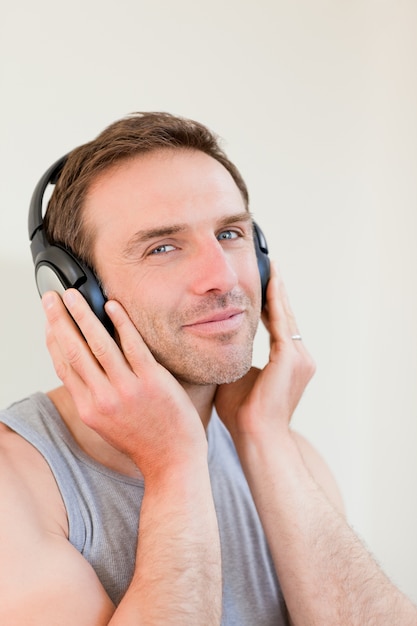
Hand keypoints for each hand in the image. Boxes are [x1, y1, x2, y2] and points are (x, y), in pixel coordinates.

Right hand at [42, 289, 205, 478]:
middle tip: (52, 298)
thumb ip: (94, 398)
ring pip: (99, 344)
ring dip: (83, 315)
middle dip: (60, 320)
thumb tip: (85, 371)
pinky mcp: (152, 380)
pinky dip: (121, 323)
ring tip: (74, 296)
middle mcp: (104, 398)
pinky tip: (112, 307)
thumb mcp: (107, 425)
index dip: (53, 340)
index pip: (64, 367)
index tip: (49, 322)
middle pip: (75, 351)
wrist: (173, 461)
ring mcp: (128, 389)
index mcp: (90, 409)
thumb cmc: (143, 441)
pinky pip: (133, 345)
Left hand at [215, 263, 314, 442]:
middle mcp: (301, 358)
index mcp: (290, 362)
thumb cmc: (243, 414)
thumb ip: (233, 354)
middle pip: (286, 315)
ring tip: (270, 268)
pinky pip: (282, 322)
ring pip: (286, 315)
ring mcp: (300, 358)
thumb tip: (214, 336)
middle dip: (275, 291)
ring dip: (276, 291)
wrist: (256, 438)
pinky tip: (269, 283)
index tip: (259, 284)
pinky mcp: (291, 358)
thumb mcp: (237, 375)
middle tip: (268, 265)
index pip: (280, 324)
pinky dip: (275, 301)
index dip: (270, 303)